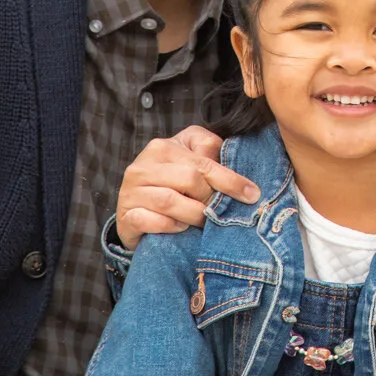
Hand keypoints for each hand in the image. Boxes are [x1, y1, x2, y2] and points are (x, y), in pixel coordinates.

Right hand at [114, 125, 260, 250]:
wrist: (136, 210)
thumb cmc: (171, 182)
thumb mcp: (189, 159)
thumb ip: (209, 151)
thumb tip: (232, 158)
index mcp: (162, 147)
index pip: (203, 161)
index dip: (230, 179)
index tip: (252, 194)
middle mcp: (143, 166)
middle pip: (189, 180)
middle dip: (211, 199)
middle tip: (221, 213)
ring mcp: (130, 191)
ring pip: (169, 201)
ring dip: (193, 214)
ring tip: (204, 223)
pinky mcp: (124, 216)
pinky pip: (149, 221)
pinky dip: (169, 226)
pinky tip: (180, 228)